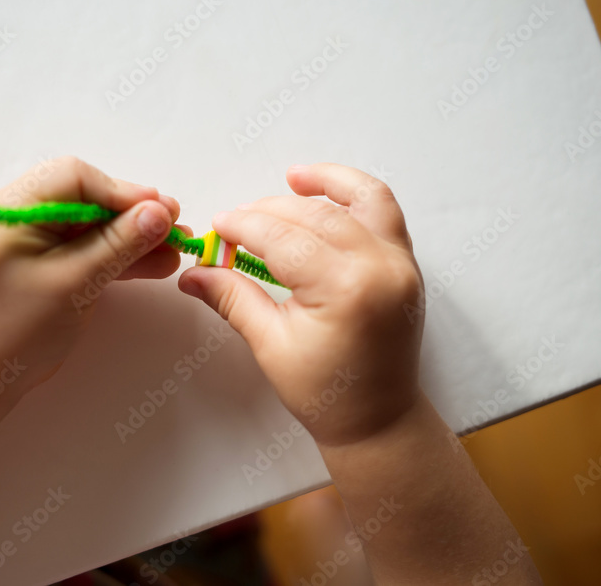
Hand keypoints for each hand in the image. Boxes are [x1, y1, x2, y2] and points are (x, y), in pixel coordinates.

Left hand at [0, 156, 181, 392]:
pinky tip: (154, 263)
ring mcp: (30, 240)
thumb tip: (161, 212)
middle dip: (132, 214)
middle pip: (85, 198)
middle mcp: (18, 215)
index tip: (162, 211)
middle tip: (175, 228)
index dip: (121, 191)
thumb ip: (118, 245)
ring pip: (90, 225)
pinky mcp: (43, 263)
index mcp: (10, 209)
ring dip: (131, 236)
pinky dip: (116, 255)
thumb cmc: (15, 331)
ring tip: (176, 248)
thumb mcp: (73, 283)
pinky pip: (84, 248)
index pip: (73, 178)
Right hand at [178, 163, 424, 446]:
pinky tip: (328, 194)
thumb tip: (193, 273)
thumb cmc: (325, 393)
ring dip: (322, 187)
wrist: (378, 419)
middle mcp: (379, 267)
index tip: (219, 227)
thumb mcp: (270, 345)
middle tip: (237, 221)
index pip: (283, 239)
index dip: (245, 227)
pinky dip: (357, 195)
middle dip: (269, 211)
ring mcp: (400, 263)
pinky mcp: (407, 263)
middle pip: (315, 216)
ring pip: (359, 201)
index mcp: (345, 289)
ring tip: (289, 180)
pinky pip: (385, 212)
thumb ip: (233, 299)